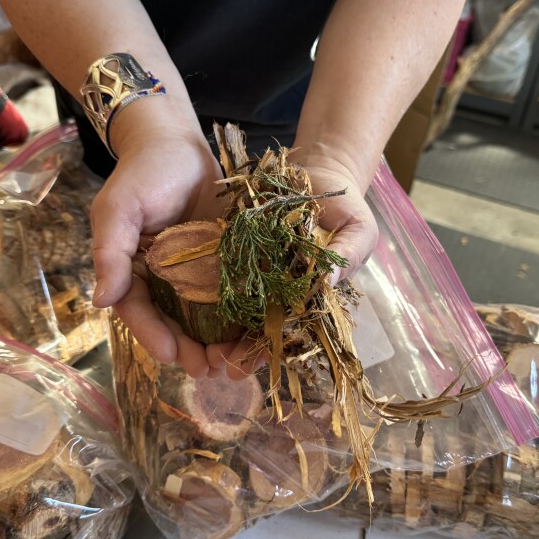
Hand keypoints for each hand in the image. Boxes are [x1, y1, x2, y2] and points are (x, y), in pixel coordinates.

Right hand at [90, 125, 225, 377]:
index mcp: (133, 272)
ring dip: (219, 343)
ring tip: (233, 363)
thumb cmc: (144, 173)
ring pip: (207, 318)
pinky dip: (245, 318)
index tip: (172, 356)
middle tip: (208, 370)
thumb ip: (110, 252)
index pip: (140, 312)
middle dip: (191, 350)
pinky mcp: (228, 263)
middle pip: (176, 324)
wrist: (180, 143)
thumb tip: (100, 301)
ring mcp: (198, 274)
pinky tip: (257, 335)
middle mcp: (165, 280)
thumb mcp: (119, 208)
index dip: (154, 336)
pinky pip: (236, 296)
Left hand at [206, 155, 377, 380]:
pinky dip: (201, 284)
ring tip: (194, 349)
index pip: (284, 330)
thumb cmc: (347, 208)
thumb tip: (327, 280)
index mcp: (305, 295)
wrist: (321, 172)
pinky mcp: (238, 244)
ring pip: (231, 303)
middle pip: (252, 324)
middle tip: (214, 366)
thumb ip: (346, 255)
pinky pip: (218, 266)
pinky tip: (180, 300)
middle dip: (234, 348)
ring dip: (212, 328)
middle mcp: (277, 287)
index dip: (265, 349)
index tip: (243, 365)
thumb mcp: (358, 231)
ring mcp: (256, 267)